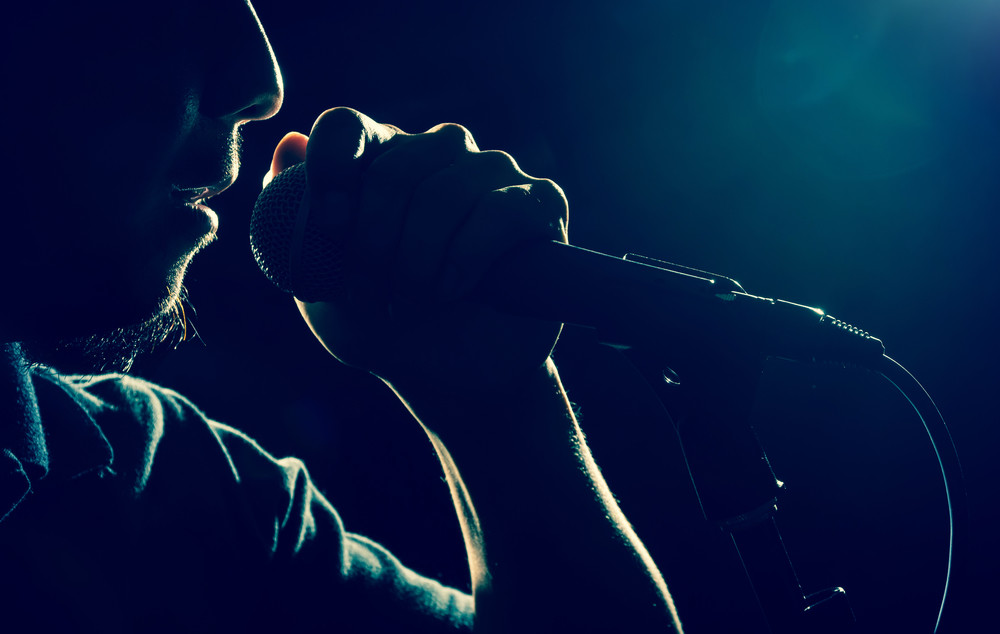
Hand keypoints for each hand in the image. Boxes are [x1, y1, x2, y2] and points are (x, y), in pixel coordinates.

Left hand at [264, 108, 567, 402]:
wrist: (449, 376)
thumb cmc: (382, 325)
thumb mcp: (323, 283)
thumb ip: (297, 217)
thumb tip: (289, 144)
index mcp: (380, 159)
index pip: (346, 128)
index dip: (331, 170)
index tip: (331, 227)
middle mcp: (437, 153)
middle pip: (396, 166)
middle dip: (376, 241)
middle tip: (372, 292)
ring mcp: (492, 173)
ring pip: (448, 191)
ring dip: (419, 260)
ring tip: (411, 301)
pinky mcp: (539, 202)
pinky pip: (500, 211)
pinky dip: (468, 258)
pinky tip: (454, 289)